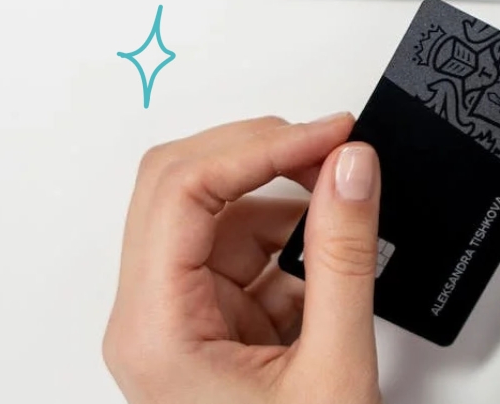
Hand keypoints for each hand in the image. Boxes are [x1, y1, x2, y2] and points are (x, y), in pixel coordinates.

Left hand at [103, 114, 384, 403]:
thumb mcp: (334, 365)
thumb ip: (344, 256)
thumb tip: (349, 167)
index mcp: (156, 329)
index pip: (181, 190)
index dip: (259, 145)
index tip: (330, 133)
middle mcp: (149, 319)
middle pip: (183, 187)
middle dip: (263, 156)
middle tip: (335, 148)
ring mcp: (176, 321)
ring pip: (216, 214)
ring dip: (283, 204)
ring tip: (346, 218)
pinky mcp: (208, 326)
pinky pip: (241, 251)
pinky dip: (291, 244)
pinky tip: (330, 262)